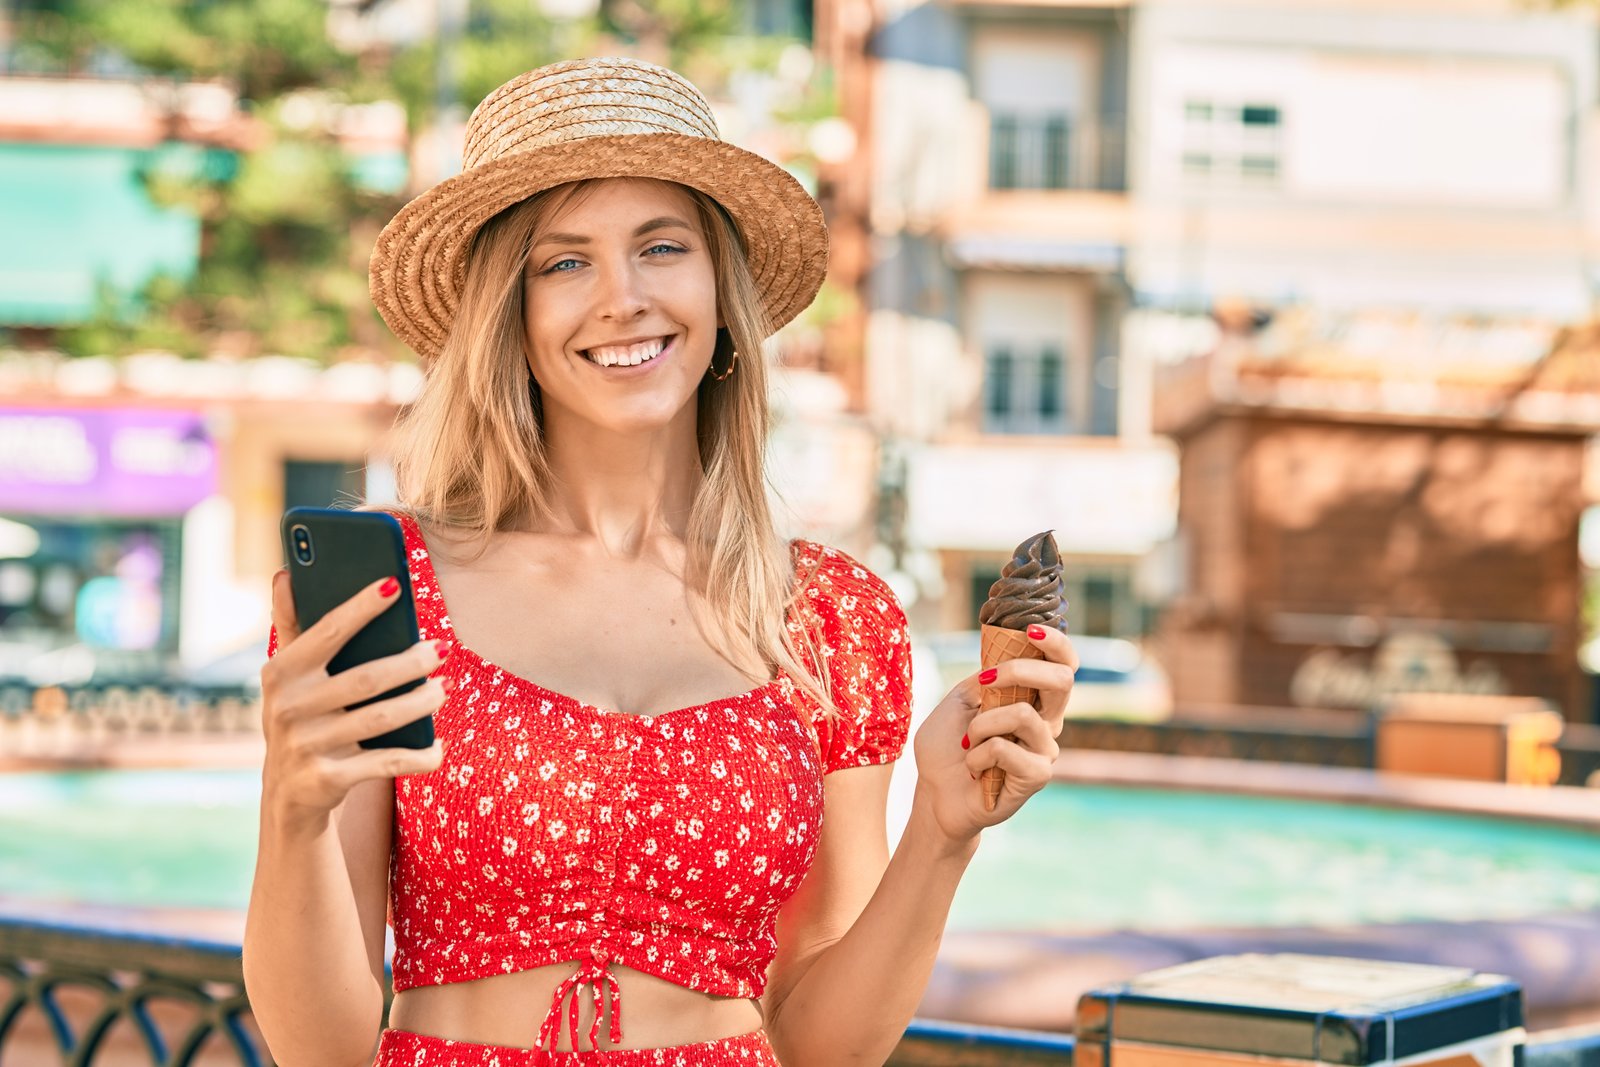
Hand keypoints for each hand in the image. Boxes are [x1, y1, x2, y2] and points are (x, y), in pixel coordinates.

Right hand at [260, 568, 448, 830]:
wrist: (289, 794)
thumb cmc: (301, 717)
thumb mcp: (290, 677)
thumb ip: (293, 627)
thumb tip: (285, 573)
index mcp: (280, 672)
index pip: (327, 632)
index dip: (361, 607)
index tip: (394, 584)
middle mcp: (287, 709)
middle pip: (365, 679)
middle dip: (410, 663)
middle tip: (441, 650)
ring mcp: (305, 747)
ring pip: (380, 719)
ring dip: (421, 703)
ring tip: (443, 689)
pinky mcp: (326, 780)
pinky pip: (386, 763)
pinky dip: (419, 755)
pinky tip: (439, 746)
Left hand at [911, 624, 1078, 845]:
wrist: (935, 792)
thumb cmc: (947, 747)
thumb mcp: (960, 700)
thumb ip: (987, 678)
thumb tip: (1007, 658)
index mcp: (1032, 699)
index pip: (1063, 665)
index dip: (1057, 643)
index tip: (1031, 630)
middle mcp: (1047, 722)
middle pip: (1062, 680)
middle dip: (1021, 670)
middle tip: (986, 682)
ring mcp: (1044, 750)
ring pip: (1024, 714)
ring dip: (983, 724)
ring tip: (968, 742)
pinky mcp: (1036, 776)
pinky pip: (1006, 749)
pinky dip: (979, 753)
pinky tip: (974, 766)